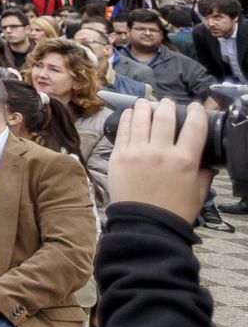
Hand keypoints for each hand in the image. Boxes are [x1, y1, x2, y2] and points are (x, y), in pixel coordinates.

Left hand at [109, 97, 213, 222]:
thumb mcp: (198, 192)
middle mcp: (160, 151)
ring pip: (142, 120)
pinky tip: (130, 114)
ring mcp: (137, 152)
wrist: (144, 224)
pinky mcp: (118, 155)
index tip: (196, 107)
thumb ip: (203, 173)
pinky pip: (123, 131)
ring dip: (145, 107)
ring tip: (145, 103)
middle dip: (167, 106)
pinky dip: (128, 119)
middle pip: (165, 118)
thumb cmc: (174, 210)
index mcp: (184, 160)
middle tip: (167, 103)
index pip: (194, 127)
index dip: (196, 113)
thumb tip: (207, 162)